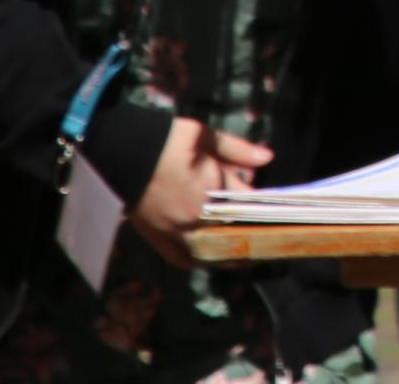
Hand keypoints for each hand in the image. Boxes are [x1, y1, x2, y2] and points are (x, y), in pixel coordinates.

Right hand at [129, 115, 271, 260]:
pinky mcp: (156, 236)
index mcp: (210, 186)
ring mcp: (174, 229)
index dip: (265, 205)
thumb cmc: (165, 139)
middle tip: (273, 234)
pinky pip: (182, 258)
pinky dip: (200, 261)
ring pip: (211, 250)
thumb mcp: (204, 136)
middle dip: (253, 230)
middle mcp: (194, 214)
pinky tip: (212, 260)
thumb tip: (268, 158)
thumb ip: (237, 150)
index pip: (248, 202)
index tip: (280, 208)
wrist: (119, 151)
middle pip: (233, 229)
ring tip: (251, 254)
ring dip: (232, 252)